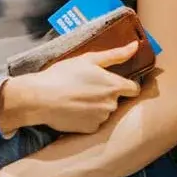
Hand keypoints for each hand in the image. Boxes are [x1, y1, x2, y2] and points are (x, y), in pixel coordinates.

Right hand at [0, 42, 141, 133]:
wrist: (41, 98)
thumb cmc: (63, 75)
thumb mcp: (88, 59)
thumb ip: (115, 54)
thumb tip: (136, 46)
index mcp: (114, 85)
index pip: (134, 89)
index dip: (126, 84)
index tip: (112, 82)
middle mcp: (112, 104)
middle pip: (116, 99)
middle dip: (106, 94)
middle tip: (87, 86)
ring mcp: (101, 119)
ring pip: (104, 111)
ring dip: (96, 106)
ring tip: (77, 97)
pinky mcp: (90, 129)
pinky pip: (94, 122)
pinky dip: (86, 117)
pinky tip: (73, 109)